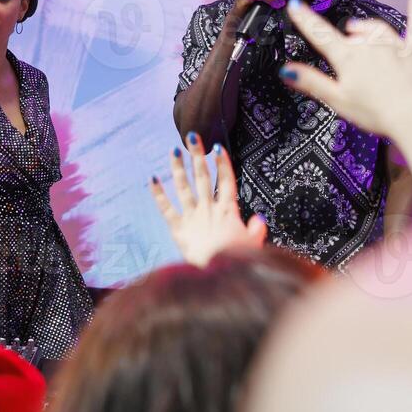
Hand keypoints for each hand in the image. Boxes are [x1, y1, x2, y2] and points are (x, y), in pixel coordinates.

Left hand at [150, 133, 266, 266]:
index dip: (223, 163)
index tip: (218, 147)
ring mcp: (192, 217)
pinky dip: (158, 194)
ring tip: (173, 150)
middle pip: (203, 177)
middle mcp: (209, 209)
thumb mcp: (253, 245)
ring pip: (183, 187)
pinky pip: (166, 208)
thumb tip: (260, 220)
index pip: (226, 181)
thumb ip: (256, 231)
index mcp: (228, 211)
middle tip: (192, 136)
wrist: (218, 275)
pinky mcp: (178, 228)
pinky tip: (151, 179)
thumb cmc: (237, 261)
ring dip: (178, 167)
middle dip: (198, 155)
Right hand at [280, 0, 411, 139]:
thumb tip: (286, 69)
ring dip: (367, 28)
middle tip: (342, 46)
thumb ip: (311, 82)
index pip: (320, 34)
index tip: (296, 5)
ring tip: (361, 29)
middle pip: (352, 34)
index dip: (305, 19)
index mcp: (348, 58)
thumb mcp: (338, 100)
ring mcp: (395, 45)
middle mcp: (370, 45)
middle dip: (345, 37)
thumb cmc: (378, 112)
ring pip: (377, 28)